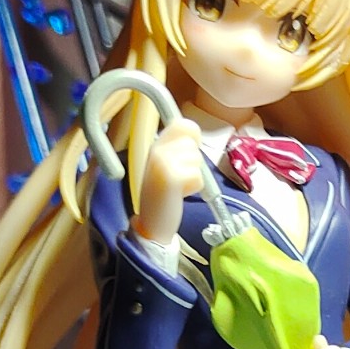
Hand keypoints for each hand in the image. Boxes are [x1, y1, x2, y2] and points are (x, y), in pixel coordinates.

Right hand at [132, 115, 205, 248]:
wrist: (151, 223)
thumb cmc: (163, 195)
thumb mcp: (166, 165)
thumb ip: (177, 148)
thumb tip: (194, 132)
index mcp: (156, 145)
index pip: (183, 124)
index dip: (193, 137)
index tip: (188, 153)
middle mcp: (157, 150)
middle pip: (193, 145)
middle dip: (193, 163)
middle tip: (178, 178)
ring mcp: (162, 163)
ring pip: (197, 160)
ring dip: (194, 176)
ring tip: (178, 187)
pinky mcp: (171, 177)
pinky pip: (198, 176)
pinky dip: (194, 187)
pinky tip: (180, 194)